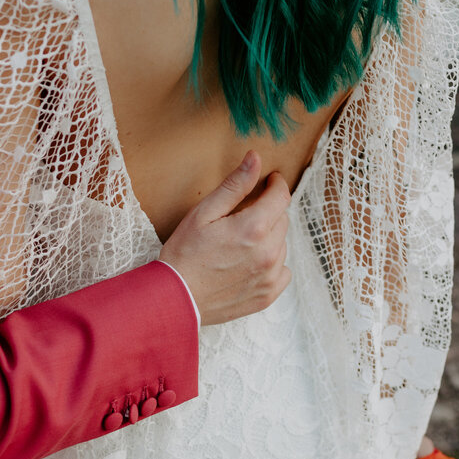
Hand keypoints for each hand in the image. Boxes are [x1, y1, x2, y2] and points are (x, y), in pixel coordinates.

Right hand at [159, 151, 290, 325]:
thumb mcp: (204, 213)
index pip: (281, 196)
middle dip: (268, 212)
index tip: (270, 181)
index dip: (276, 184)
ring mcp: (270, 276)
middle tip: (243, 216)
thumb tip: (256, 159)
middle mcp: (269, 253)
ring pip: (282, 245)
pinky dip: (271, 263)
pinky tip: (248, 264)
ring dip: (268, 239)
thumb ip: (234, 185)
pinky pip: (282, 270)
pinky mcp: (268, 294)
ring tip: (240, 244)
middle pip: (282, 220)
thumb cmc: (184, 254)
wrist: (175, 299)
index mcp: (254, 228)